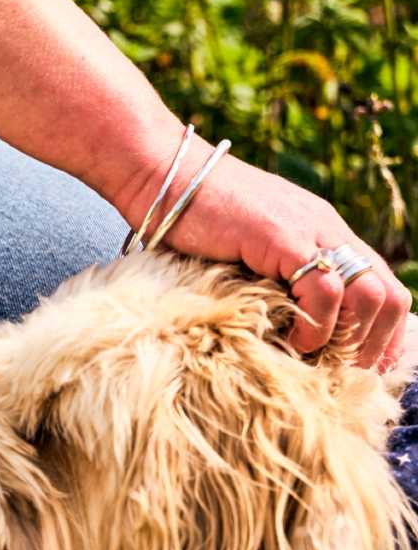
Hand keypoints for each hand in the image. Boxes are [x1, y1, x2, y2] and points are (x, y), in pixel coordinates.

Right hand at [118, 144, 410, 370]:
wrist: (158, 174)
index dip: (382, 336)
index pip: (385, 289)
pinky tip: (292, 342)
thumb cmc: (186, 219)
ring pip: (370, 295)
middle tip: (341, 375)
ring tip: (316, 360)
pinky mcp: (283, 237)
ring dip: (348, 339)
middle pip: (390, 296)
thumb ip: (267, 279)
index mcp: (324, 233)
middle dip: (374, 345)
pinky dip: (317, 325)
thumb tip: (278, 330)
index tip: (357, 371)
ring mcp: (310, 231)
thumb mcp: (242, 253)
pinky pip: (324, 290)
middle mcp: (328, 230)